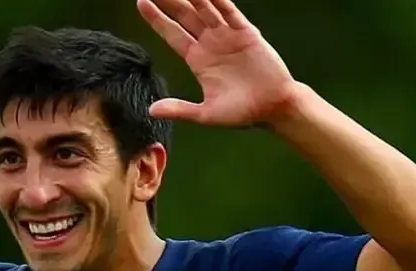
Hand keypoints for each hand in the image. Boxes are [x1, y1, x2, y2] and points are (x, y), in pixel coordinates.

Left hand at [137, 0, 297, 126]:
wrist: (274, 107)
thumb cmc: (242, 112)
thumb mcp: (206, 114)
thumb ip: (179, 110)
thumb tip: (151, 111)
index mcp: (198, 60)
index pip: (172, 34)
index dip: (157, 19)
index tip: (142, 2)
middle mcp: (210, 44)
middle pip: (185, 16)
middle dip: (169, 1)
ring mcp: (227, 36)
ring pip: (205, 10)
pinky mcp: (246, 33)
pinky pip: (230, 13)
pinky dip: (219, 1)